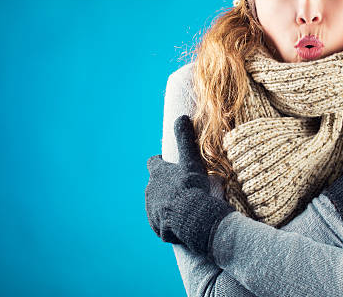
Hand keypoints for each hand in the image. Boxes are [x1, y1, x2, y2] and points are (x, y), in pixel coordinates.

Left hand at [145, 115, 235, 256]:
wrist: (191, 216)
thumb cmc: (192, 186)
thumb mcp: (190, 160)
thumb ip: (185, 139)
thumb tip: (181, 117)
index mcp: (157, 173)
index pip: (153, 163)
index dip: (160, 163)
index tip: (168, 163)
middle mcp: (150, 190)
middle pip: (156, 185)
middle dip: (166, 186)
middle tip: (183, 188)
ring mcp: (151, 210)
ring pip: (158, 205)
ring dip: (169, 205)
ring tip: (186, 207)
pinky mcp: (157, 226)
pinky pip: (163, 224)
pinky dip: (171, 222)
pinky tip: (184, 222)